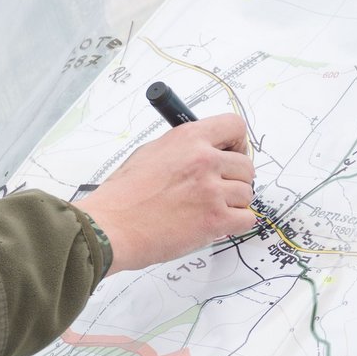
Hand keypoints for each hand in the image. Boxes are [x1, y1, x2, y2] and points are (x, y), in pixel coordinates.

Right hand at [73, 113, 255, 272]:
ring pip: (246, 194)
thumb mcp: (149, 153)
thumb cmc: (122, 196)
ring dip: (232, 203)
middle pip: (246, 166)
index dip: (237, 143)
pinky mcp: (215, 219)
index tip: (232, 153)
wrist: (110, 227)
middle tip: (216, 189)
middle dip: (234, 179)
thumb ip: (182, 149)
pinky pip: (246, 219)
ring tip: (206, 209)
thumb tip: (205, 151)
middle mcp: (203, 160)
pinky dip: (234, 223)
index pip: (234, 127)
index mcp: (187, 139)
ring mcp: (211, 190)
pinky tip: (214, 223)